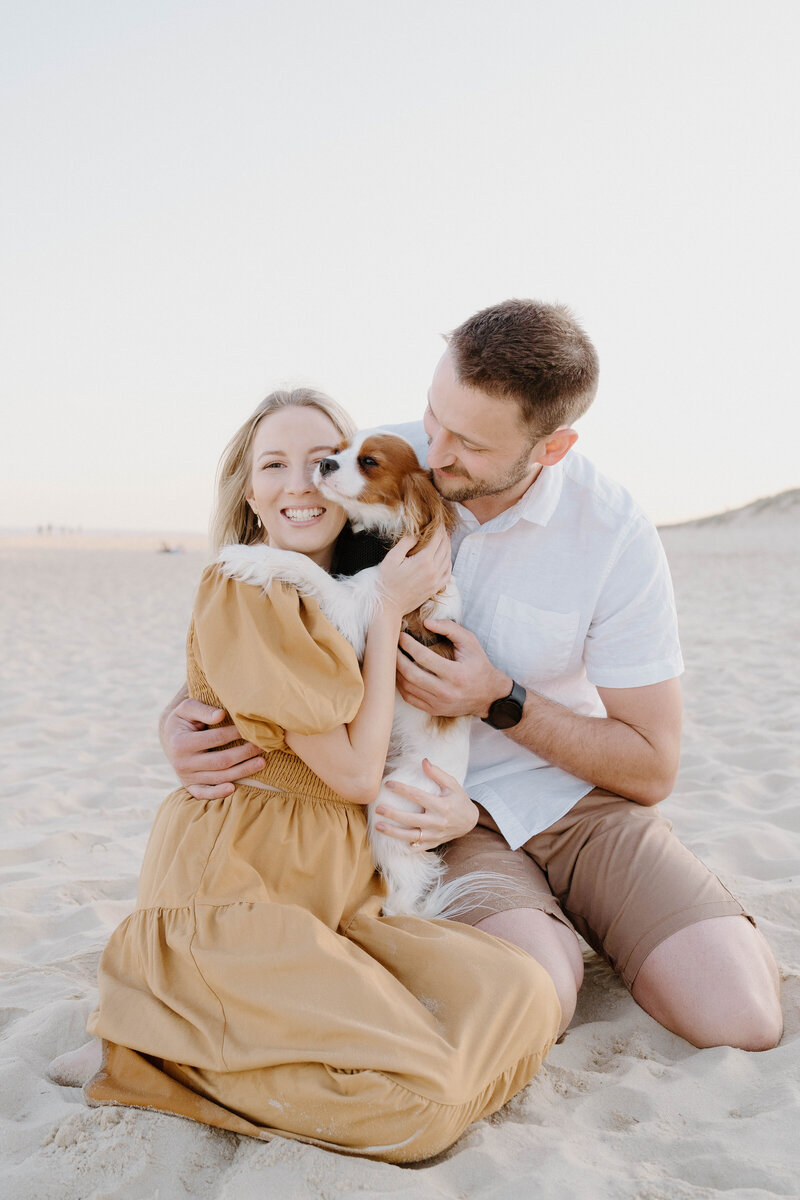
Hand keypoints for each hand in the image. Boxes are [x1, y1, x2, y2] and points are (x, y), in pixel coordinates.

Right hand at [161, 697, 265, 800]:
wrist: (169, 736)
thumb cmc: (183, 718)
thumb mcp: (187, 708)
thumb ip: (203, 710)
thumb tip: (221, 714)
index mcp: (180, 743)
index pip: (215, 739)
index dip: (236, 733)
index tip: (250, 728)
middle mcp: (182, 763)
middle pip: (221, 761)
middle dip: (245, 753)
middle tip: (263, 745)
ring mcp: (186, 777)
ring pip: (219, 777)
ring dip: (243, 771)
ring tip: (262, 762)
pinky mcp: (190, 786)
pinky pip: (204, 793)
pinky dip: (218, 793)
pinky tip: (234, 788)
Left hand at [372, 759, 478, 849]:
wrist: (470, 821)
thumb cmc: (459, 799)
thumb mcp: (452, 784)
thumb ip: (437, 773)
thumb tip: (423, 761)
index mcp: (442, 805)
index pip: (418, 796)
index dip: (402, 789)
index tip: (387, 784)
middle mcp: (437, 822)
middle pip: (411, 819)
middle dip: (393, 814)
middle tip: (378, 808)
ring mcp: (435, 835)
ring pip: (411, 836)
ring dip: (393, 832)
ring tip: (378, 826)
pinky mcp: (433, 843)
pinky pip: (417, 847)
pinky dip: (405, 846)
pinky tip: (391, 843)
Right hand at [377, 529, 450, 617]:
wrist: (389, 605)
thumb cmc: (387, 581)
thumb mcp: (392, 558)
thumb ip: (406, 543)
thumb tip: (417, 533)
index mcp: (424, 560)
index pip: (437, 539)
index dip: (439, 528)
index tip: (438, 522)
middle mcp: (434, 570)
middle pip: (445, 547)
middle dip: (444, 536)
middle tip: (442, 528)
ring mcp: (436, 580)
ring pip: (448, 559)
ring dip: (448, 547)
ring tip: (444, 540)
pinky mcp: (436, 588)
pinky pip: (448, 572)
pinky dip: (449, 562)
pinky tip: (446, 558)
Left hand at [395, 618, 510, 717]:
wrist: (488, 696)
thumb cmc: (478, 664)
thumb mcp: (470, 642)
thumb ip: (450, 628)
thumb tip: (426, 622)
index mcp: (456, 674)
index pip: (424, 658)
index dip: (408, 645)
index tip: (400, 635)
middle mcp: (446, 692)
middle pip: (411, 674)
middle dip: (396, 658)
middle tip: (390, 646)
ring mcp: (438, 703)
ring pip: (407, 687)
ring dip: (395, 671)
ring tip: (392, 658)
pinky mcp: (433, 710)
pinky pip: (409, 698)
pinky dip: (400, 684)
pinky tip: (399, 672)